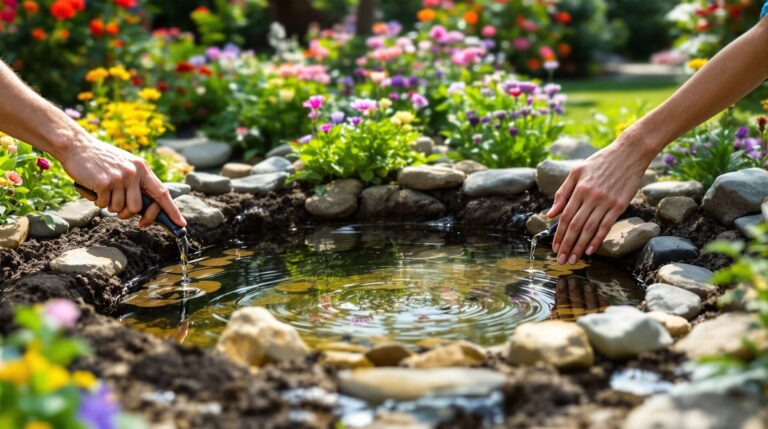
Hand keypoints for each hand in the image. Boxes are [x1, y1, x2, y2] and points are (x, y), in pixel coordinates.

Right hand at [59, 136, 185, 228]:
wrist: (77, 145)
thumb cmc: (101, 159)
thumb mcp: (126, 165)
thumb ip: (136, 183)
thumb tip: (144, 209)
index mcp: (142, 168)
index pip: (162, 193)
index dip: (172, 210)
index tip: (181, 224)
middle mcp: (134, 173)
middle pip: (137, 208)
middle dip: (127, 213)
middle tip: (119, 209)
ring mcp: (119, 177)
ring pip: (120, 209)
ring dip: (110, 206)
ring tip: (103, 192)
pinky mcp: (104, 183)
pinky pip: (104, 204)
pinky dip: (98, 202)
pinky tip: (94, 189)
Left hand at [546, 138, 651, 264]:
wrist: (629, 153)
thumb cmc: (600, 162)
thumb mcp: (576, 172)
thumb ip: (562, 193)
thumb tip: (550, 214)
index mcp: (578, 189)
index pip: (565, 217)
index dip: (559, 235)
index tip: (555, 248)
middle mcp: (591, 197)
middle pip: (575, 226)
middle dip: (567, 245)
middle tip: (562, 260)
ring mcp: (606, 202)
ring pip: (589, 229)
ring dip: (580, 247)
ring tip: (573, 259)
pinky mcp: (619, 205)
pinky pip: (606, 226)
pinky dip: (597, 240)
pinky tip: (591, 251)